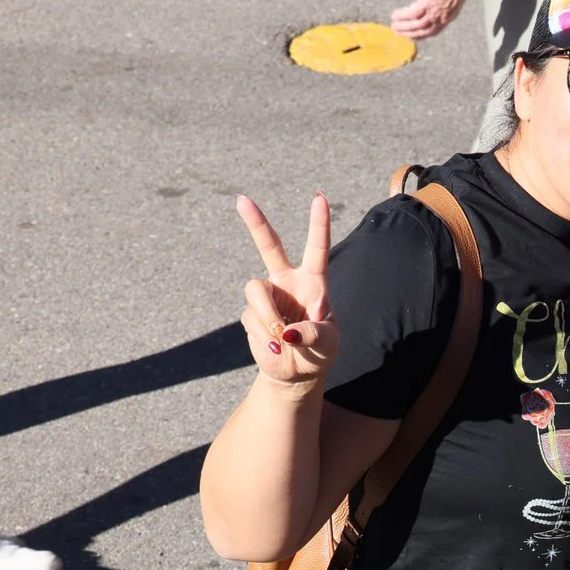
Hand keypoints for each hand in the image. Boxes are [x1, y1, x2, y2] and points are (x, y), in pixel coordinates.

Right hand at [236, 194, 336, 388]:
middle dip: (255, 222)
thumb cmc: (320, 352)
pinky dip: (265, 336)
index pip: (316, 248)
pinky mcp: (251, 314)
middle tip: (241, 199)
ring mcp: (267, 297)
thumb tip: (286, 331)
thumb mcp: (327, 344)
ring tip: (283, 339)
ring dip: (269, 317)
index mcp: (313, 281)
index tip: (319, 197)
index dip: (318, 223)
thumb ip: (313, 334)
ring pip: (255, 291)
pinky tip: (276, 347)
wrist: (298, 372)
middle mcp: (287, 282)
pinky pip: (252, 318)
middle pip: (268, 246)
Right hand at [391, 0, 477, 39]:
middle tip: (398, 32)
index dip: (420, 35)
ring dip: (403, 27)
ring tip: (394, 25)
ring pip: (416, 24)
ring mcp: (435, 11)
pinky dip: (402, 15)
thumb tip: (420, 1)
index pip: (432, 32)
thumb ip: (435, 2)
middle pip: (423, 31)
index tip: (411, 35)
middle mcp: (441, 18)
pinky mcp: (428, 3)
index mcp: (447, 18)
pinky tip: (395, 15)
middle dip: (409, 33)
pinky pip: (412, 13)